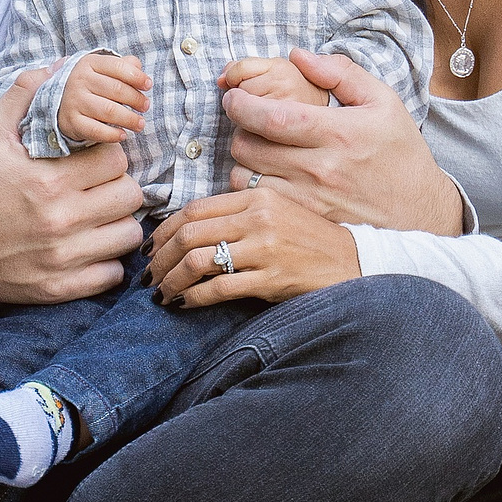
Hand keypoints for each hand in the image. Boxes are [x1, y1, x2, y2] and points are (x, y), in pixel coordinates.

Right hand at [0, 74, 141, 305]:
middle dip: (117, 186)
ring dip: (115, 223)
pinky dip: (105, 260)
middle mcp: (61, 221)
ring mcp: (62, 258)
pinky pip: (110, 274)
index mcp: (48, 180)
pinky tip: (87, 246)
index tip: (94, 158)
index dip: (109, 153)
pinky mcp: (58, 288)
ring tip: (96, 215)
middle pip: (128, 196)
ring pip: (127, 235)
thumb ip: (26, 95)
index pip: (115, 159)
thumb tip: (60, 65)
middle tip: (97, 186)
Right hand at [59, 50, 148, 144]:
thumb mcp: (102, 69)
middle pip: (117, 89)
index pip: (118, 67)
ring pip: (109, 111)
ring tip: (140, 124)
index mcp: (89, 63)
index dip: (137, 76)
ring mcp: (74, 101)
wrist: (58, 101)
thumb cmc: (90, 84)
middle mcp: (80, 80)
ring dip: (129, 119)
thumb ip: (123, 65)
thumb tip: (139, 67)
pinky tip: (123, 135)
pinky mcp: (71, 121)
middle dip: (136, 99)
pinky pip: (96, 130)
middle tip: (145, 107)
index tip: (148, 85)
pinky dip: (112, 134)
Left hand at [149, 180, 363, 303]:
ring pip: (197, 261)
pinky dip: (193, 298)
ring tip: (161, 292)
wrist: (353, 262)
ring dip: (171, 280)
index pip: (194, 209)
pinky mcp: (270, 279)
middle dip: (160, 257)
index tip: (151, 247)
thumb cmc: (310, 239)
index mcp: (257, 196)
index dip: (164, 230)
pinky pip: (218, 289)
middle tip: (148, 274)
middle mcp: (258, 218)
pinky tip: (184, 304)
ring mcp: (264, 249)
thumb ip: (238, 213)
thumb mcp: (277, 211)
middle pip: (189, 234)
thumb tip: (188, 230)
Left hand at [222, 48, 464, 233]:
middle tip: (245, 120)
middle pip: (251, 147)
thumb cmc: (400, 152)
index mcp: (339, 132)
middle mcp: (322, 168)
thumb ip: (340, 72)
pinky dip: (251, 186)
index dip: (242, 105)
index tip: (234, 97)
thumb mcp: (383, 101)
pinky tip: (265, 174)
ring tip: (256, 147)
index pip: (273, 117)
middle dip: (237, 129)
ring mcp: (312, 199)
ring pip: (247, 177)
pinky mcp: (307, 220)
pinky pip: (260, 202)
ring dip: (242, 159)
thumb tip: (298, 55)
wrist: (421, 211)